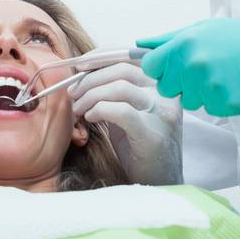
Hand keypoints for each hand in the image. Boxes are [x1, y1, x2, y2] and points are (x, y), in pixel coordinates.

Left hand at [70, 63, 181, 184]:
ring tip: (78, 108)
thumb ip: (115, 89)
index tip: (79, 65)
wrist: (159, 182)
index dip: (102, 56)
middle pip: (123, 69)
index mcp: (162, 84)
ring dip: (90, 94)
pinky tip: (90, 118)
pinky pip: (121, 111)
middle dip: (90, 78)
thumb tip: (82, 71)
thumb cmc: (139, 146)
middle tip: (72, 92)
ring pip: (120, 87)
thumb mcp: (130, 110)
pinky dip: (99, 109)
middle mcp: (167, 94)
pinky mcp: (153, 133)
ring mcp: (163, 113)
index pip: (131, 56)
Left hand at [138, 19, 239, 116]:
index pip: (151, 67)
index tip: (176, 68)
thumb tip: (139, 44)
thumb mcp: (205, 29)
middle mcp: (193, 64)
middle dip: (182, 84)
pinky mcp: (225, 104)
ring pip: (189, 102)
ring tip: (225, 76)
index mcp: (185, 43)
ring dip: (202, 94)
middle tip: (207, 71)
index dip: (162, 70)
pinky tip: (235, 86)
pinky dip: (221, 102)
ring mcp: (209, 85)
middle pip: (168, 88)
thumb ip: (169, 39)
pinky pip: (210, 109)